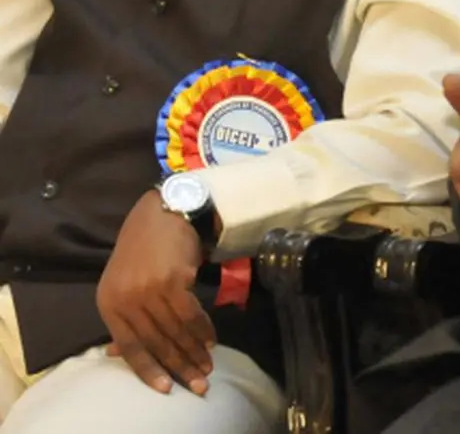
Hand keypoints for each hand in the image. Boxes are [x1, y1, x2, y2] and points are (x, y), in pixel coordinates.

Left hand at [97, 190, 216, 394]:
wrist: (164, 210)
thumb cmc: (143, 246)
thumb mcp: (122, 281)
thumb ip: (124, 315)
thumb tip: (117, 353)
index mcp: (108, 303)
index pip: (129, 347)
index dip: (148, 371)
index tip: (168, 389)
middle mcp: (126, 299)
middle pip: (155, 342)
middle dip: (179, 365)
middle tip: (198, 382)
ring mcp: (148, 289)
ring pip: (174, 330)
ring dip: (194, 350)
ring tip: (208, 364)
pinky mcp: (172, 279)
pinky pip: (190, 313)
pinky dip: (202, 329)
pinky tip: (211, 339)